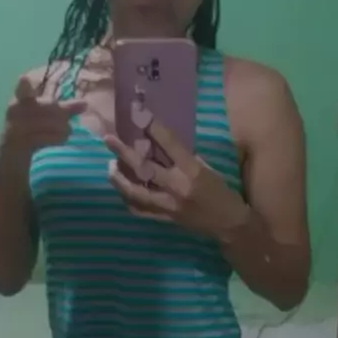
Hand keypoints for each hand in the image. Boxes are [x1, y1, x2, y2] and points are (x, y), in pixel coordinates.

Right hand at [0, 74, 85, 164]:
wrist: (13, 158)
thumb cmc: (32, 133)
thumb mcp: (47, 118)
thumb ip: (64, 110)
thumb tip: (85, 104)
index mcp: (20, 101)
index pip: (22, 91)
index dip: (23, 86)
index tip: (24, 79)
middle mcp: (13, 112)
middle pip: (40, 107)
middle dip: (59, 114)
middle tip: (69, 121)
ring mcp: (12, 129)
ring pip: (39, 123)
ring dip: (58, 128)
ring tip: (68, 132)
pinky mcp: (16, 145)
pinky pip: (37, 139)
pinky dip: (53, 138)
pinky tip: (62, 140)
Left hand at [105, 119, 246, 239]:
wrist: (228, 223)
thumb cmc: (220, 191)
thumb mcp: (207, 169)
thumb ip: (184, 158)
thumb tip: (160, 145)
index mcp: (192, 171)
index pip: (170, 145)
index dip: (153, 128)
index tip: (139, 114)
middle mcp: (177, 187)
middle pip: (144, 168)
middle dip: (123, 152)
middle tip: (109, 140)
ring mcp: (168, 206)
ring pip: (135, 192)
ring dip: (119, 179)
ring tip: (111, 167)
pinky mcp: (164, 219)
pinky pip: (139, 210)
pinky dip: (128, 199)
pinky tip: (123, 189)